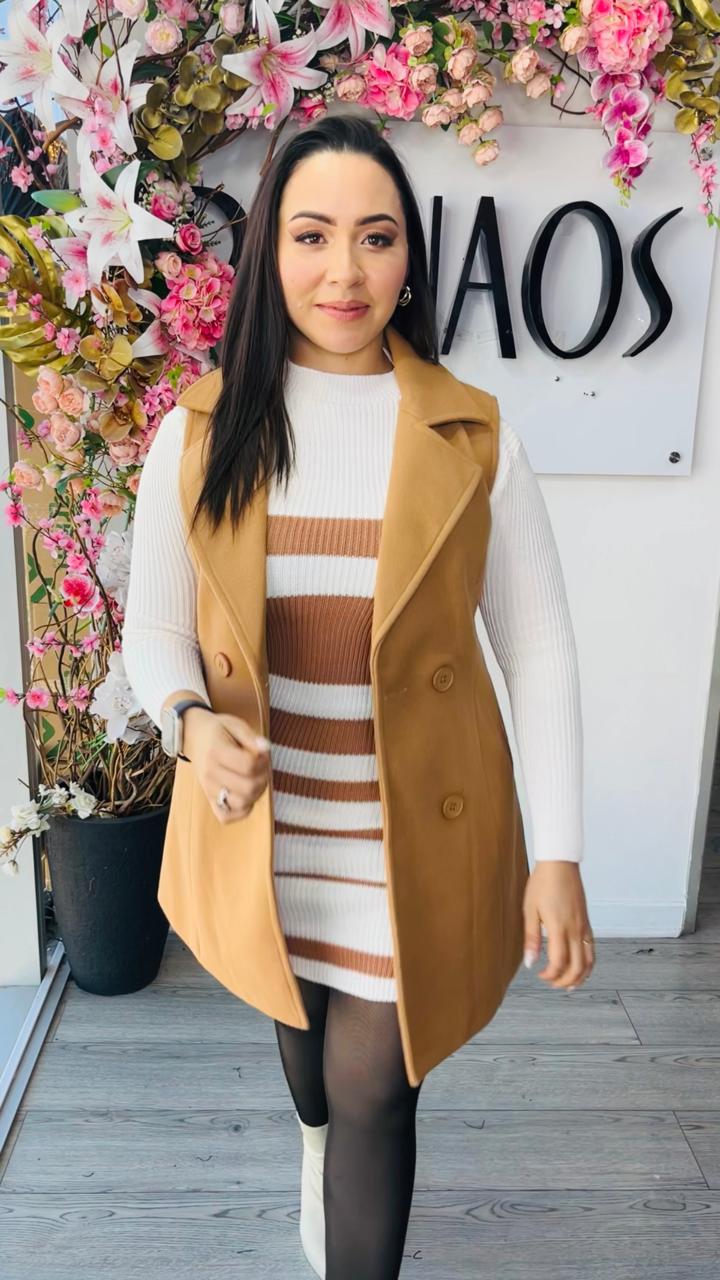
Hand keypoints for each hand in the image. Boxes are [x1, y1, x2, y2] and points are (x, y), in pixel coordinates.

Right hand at [183, 707, 271, 823]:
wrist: (194, 737)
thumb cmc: (218, 731)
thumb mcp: (235, 724)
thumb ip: (251, 737)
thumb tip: (265, 748)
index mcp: (216, 752)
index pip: (248, 765)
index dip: (264, 760)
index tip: (264, 754)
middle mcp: (210, 773)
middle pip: (248, 787)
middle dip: (264, 777)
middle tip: (262, 767)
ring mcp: (208, 789)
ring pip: (241, 803)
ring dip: (256, 794)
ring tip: (255, 780)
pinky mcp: (209, 799)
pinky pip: (226, 816)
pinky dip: (241, 811)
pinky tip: (246, 795)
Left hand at [522, 861, 593, 989]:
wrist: (560, 864)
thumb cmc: (543, 884)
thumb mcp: (530, 910)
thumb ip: (531, 938)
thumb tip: (530, 962)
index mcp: (559, 928)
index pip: (559, 962)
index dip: (550, 975)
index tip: (539, 975)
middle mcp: (575, 930)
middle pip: (578, 967)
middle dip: (565, 980)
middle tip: (552, 983)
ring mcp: (584, 927)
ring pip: (589, 961)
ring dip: (581, 976)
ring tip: (568, 984)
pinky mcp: (587, 922)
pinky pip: (592, 949)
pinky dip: (588, 963)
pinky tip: (580, 966)